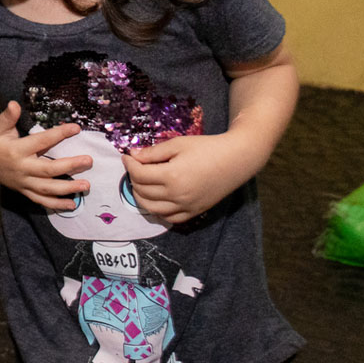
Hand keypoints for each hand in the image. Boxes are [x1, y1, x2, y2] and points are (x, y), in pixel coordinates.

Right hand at [0, 102, 91, 211]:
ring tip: (85, 185)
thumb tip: (14, 104)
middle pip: (48, 170)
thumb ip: (7, 116)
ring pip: (47, 189)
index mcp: (16, 150)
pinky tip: (72, 206)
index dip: (59, 134)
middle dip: (70, 166)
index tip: (76, 128)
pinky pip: (40, 200)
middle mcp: (21, 168)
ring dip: (67, 189)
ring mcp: (22, 182)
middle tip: (88, 160)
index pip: (41, 141)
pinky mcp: (23, 190)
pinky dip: (56, 205)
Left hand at [123, 132, 256, 223]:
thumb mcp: (178, 144)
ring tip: (141, 183)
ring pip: (152, 208)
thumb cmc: (207, 148)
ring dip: (141, 196)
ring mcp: (186, 206)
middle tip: (135, 167)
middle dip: (133, 179)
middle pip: (142, 191)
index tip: (127, 156)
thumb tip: (133, 155)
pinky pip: (169, 218)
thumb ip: (153, 152)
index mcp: (172, 176)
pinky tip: (156, 199)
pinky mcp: (194, 212)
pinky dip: (157, 210)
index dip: (129, 164)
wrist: (236, 160)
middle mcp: (177, 195)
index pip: (139, 175)